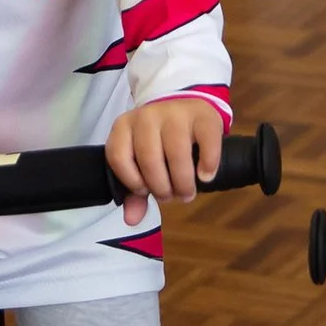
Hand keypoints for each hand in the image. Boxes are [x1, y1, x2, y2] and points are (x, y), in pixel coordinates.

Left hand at [104, 98, 224, 226]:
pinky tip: (205, 176)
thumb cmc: (159, 140)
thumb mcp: (141, 160)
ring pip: (177, 153)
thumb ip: (135, 191)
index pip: (118, 157)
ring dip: (183, 181)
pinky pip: (206, 142)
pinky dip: (208, 164)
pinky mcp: (202, 115)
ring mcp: (175, 113)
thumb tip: (132, 220)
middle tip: (171, 196)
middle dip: (161, 187)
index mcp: (125, 126)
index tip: (145, 190)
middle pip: (149, 159)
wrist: (184, 105)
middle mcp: (147, 116)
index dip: (132, 181)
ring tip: (186, 192)